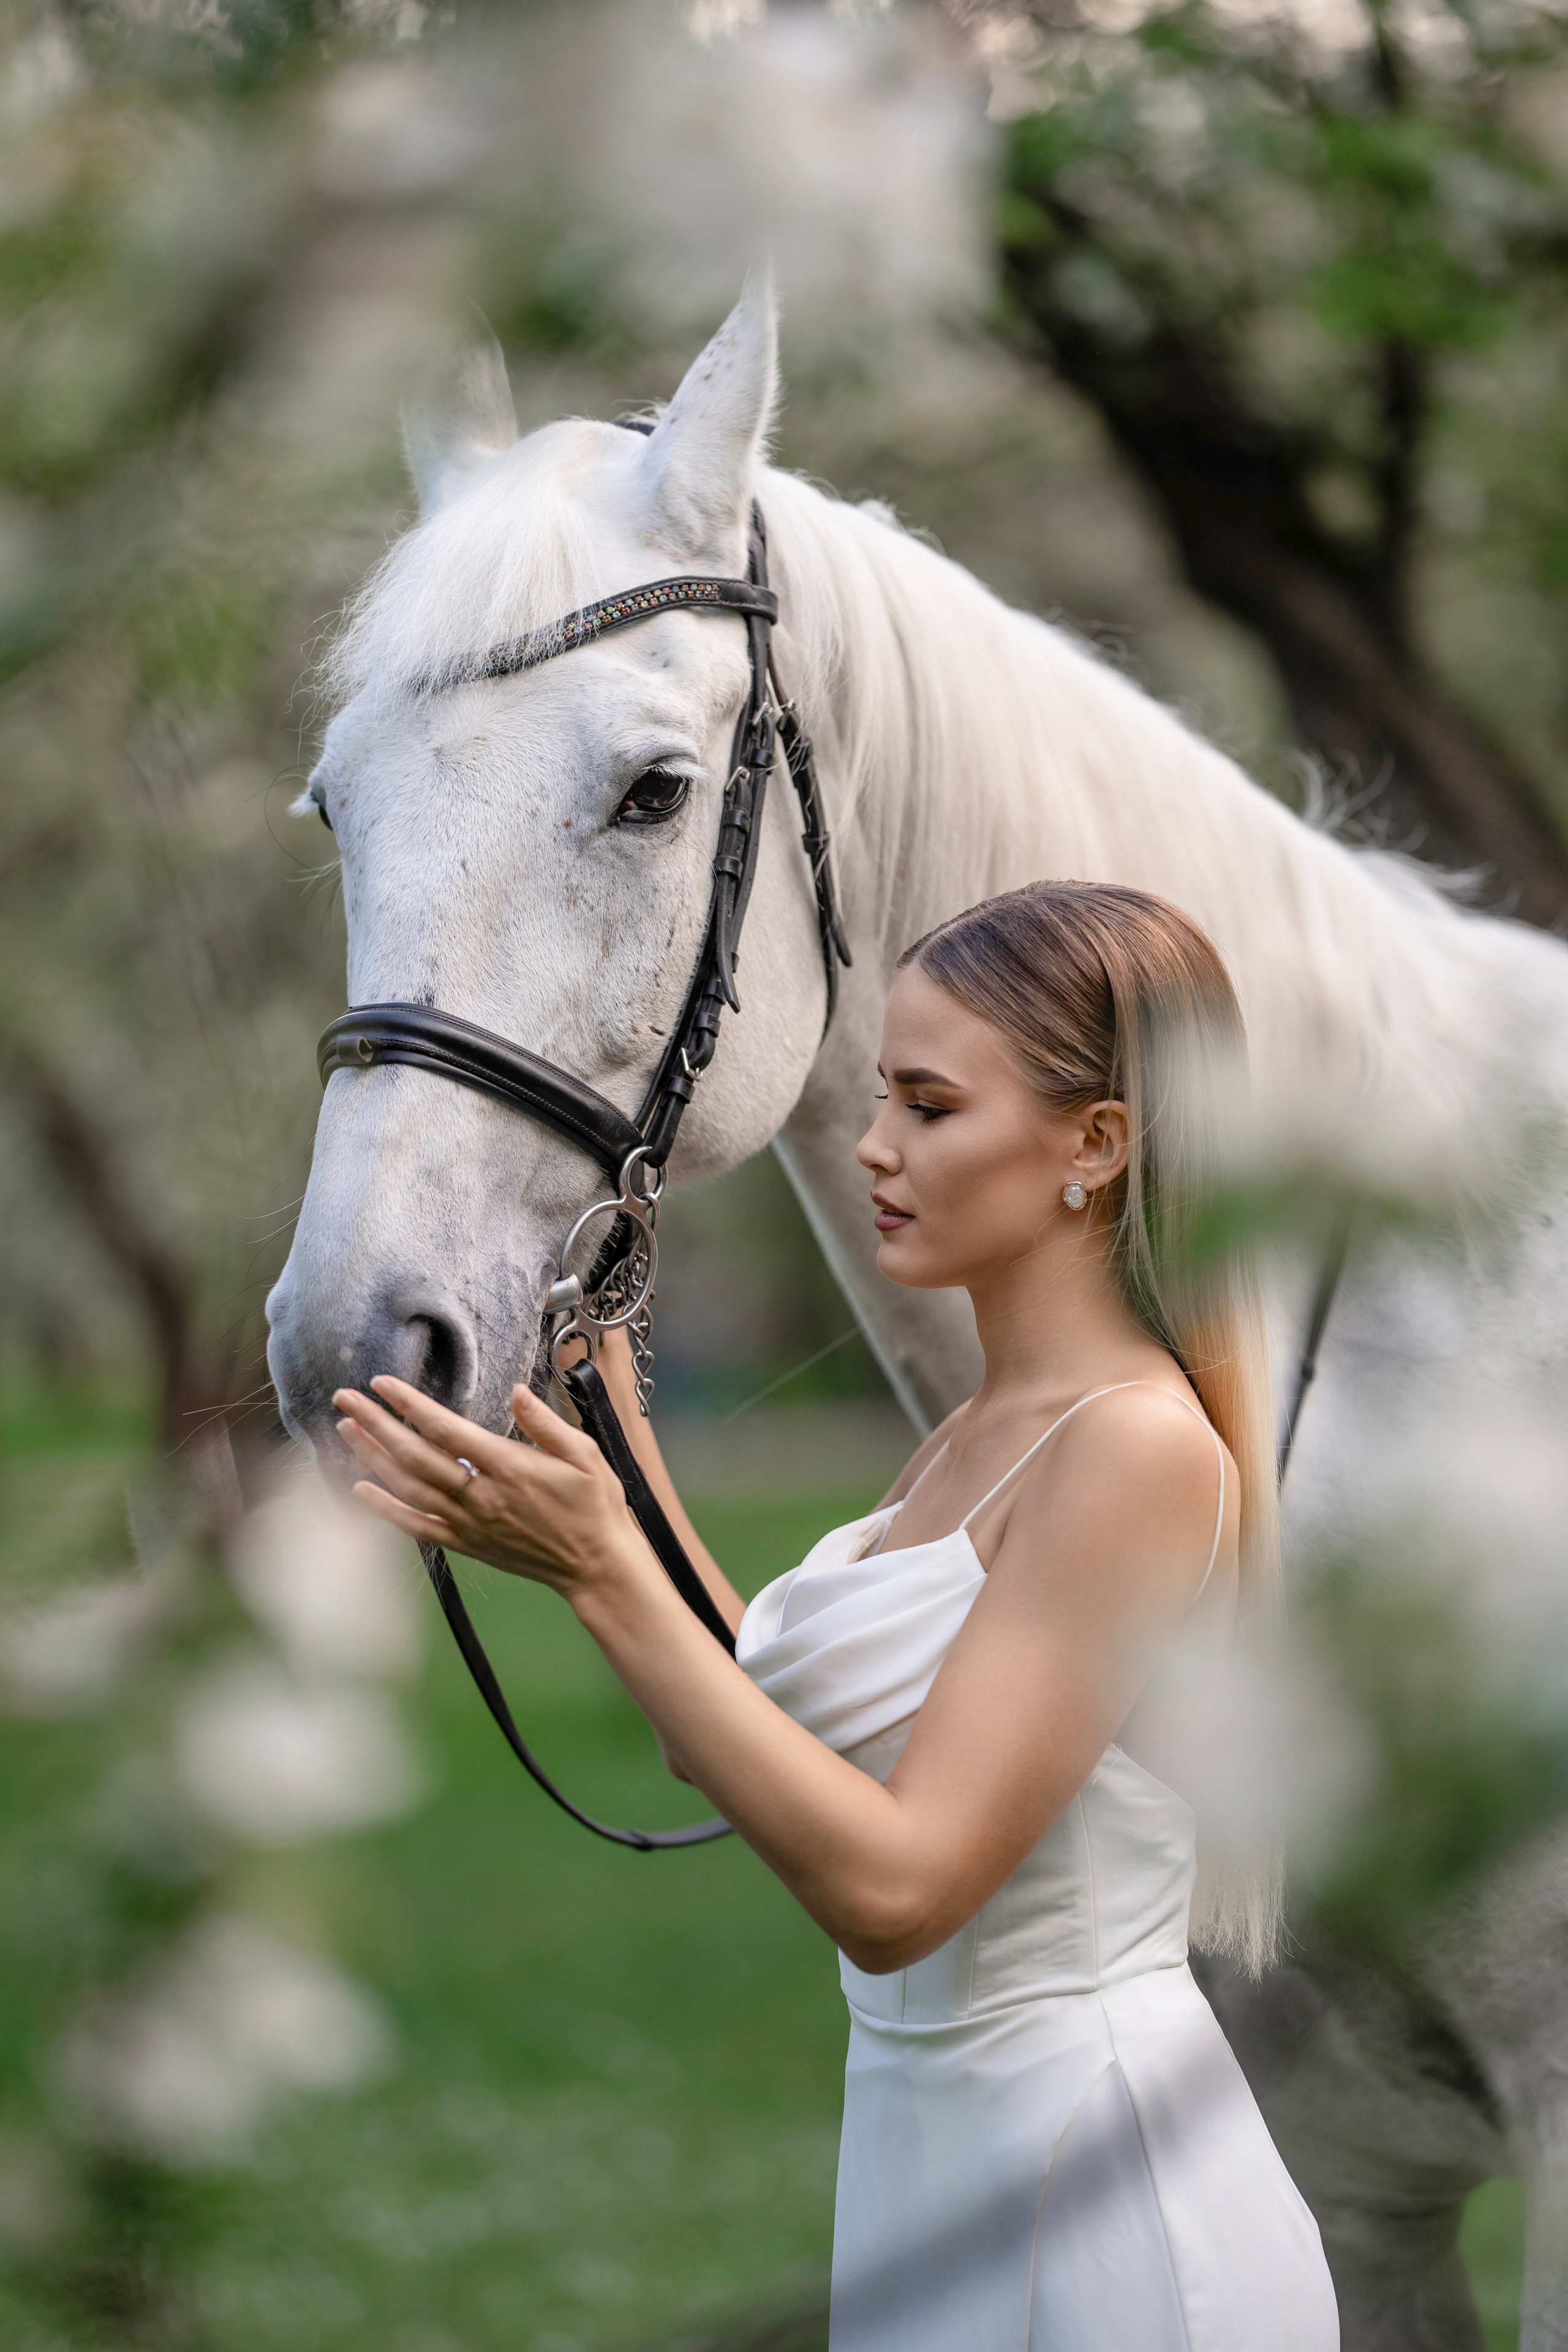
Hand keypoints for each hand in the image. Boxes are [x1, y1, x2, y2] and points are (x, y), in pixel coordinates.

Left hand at [333, 1375, 646, 1601]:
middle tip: (344, 1397)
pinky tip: (361, 1489)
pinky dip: (385, 1510)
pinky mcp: (467, 1545)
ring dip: (372, 1458)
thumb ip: (547, 1422)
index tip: (382, 1382)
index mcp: (509, 1468)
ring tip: (346, 1430)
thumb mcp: (585, 1454)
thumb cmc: (594, 1505)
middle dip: (376, 1424)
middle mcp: (482, 1497)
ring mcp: (470, 1524)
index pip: (446, 1430)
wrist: (595, 1565)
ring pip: (409, 1488)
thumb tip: (517, 1392)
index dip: (410, 1404)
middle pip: (415, 1456)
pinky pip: (417, 1527)